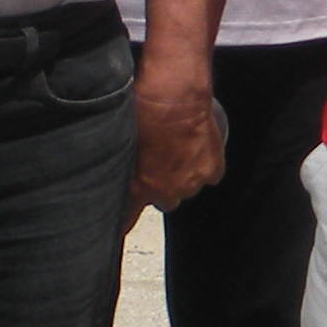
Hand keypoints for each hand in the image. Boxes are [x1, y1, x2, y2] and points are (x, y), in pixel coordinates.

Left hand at [129, 65, 224, 217]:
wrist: (174, 96)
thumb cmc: (142, 113)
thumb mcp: (121, 142)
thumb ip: (119, 165)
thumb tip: (115, 169)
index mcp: (139, 188)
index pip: (127, 220)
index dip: (123, 223)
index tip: (119, 229)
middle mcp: (166, 192)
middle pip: (165, 201)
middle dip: (161, 187)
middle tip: (158, 162)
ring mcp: (192, 183)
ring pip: (187, 188)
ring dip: (183, 175)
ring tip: (177, 150)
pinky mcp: (212, 170)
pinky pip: (209, 175)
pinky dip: (204, 165)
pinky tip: (197, 149)